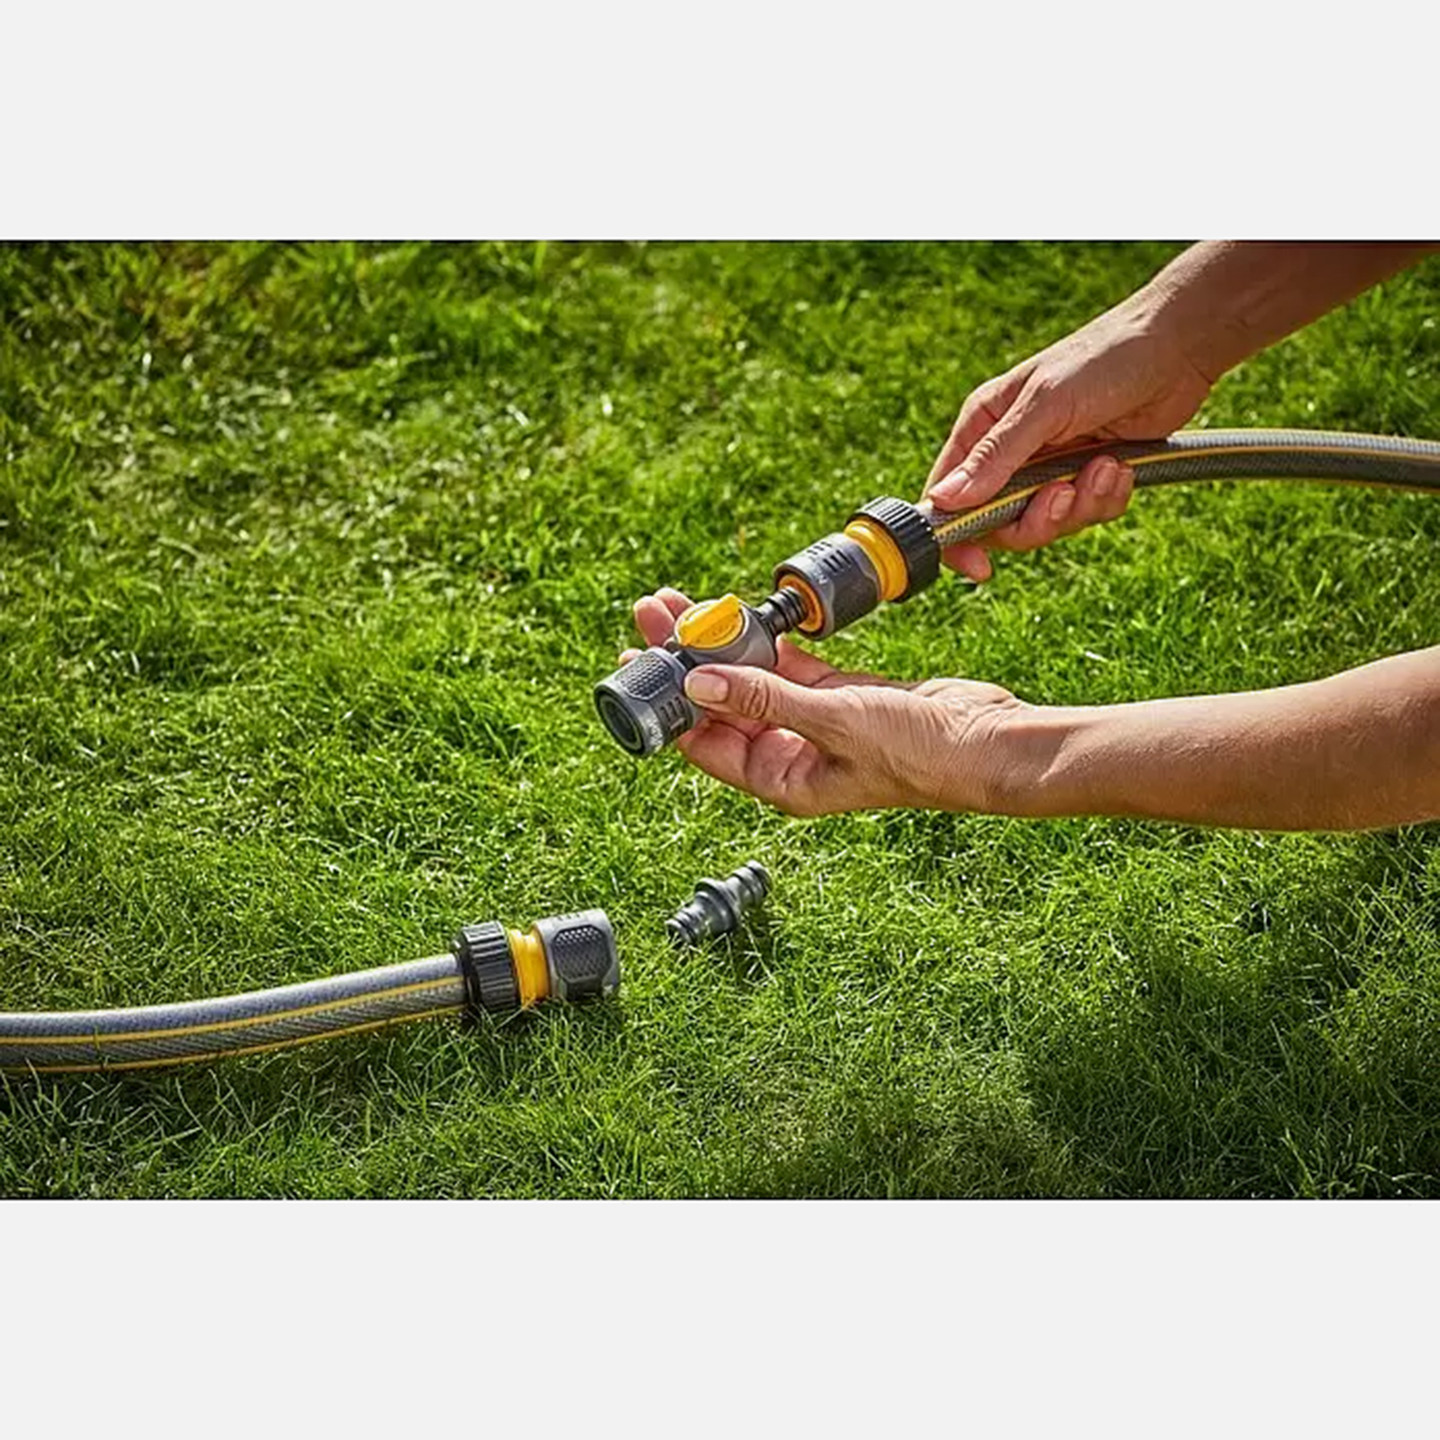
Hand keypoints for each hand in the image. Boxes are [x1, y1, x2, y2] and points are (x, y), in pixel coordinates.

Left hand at [625, 589, 1028, 815]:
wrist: (986, 742)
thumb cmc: (919, 752)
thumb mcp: (834, 721)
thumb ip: (765, 699)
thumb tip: (697, 680)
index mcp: (781, 779)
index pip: (704, 741)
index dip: (668, 699)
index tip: (638, 660)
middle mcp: (790, 756)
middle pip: (719, 703)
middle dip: (685, 659)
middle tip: (652, 614)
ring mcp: (814, 724)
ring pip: (751, 679)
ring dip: (720, 643)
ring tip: (684, 604)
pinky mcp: (840, 695)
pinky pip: (789, 666)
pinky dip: (766, 642)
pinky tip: (740, 617)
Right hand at [923, 290, 1216, 580]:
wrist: (1177, 347)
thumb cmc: (1104, 359)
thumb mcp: (1044, 405)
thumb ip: (995, 456)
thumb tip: (945, 500)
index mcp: (984, 427)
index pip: (948, 494)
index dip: (957, 535)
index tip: (979, 565)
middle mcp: (1011, 452)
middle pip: (1000, 523)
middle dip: (1037, 519)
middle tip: (1064, 495)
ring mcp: (1050, 467)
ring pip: (1047, 524)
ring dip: (1081, 505)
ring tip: (1106, 467)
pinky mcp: (1088, 477)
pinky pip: (1087, 515)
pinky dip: (1107, 498)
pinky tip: (1121, 466)